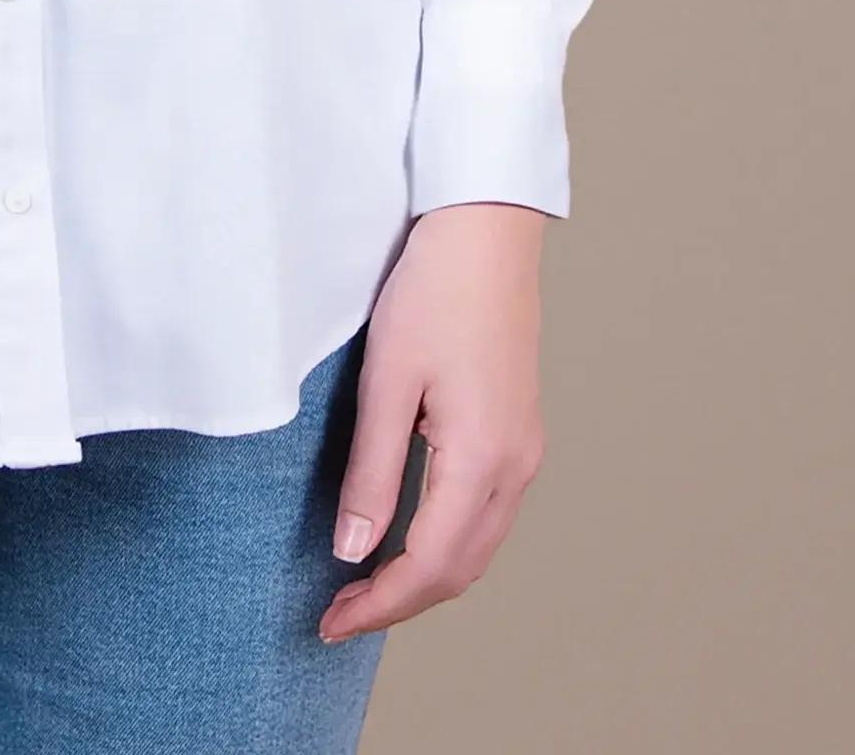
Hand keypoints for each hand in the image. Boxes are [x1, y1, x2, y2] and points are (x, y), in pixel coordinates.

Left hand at [318, 201, 546, 641]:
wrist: (484, 231)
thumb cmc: (434, 291)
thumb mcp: (388, 381)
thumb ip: (371, 471)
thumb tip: (353, 550)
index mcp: (483, 458)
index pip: (430, 565)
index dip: (379, 604)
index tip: (330, 622)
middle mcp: (515, 465)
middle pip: (461, 569)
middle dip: (400, 602)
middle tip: (339, 614)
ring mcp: (524, 450)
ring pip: (477, 546)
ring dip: (425, 577)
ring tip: (366, 585)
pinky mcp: (518, 431)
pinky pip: (486, 514)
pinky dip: (447, 542)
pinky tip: (407, 536)